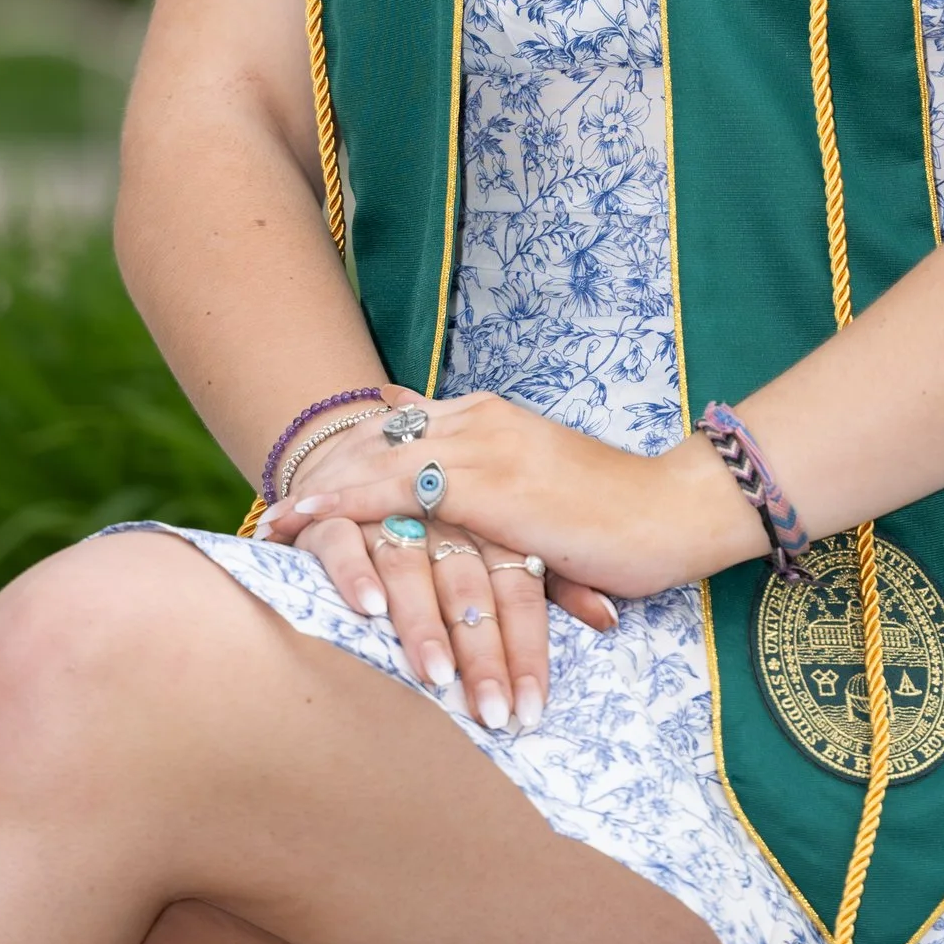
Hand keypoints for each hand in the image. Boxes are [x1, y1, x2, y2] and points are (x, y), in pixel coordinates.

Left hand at [268, 389, 757, 603]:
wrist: (675, 513)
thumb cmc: (619, 517)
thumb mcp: (546, 493)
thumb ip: (501, 488)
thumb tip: (460, 507)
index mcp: (492, 419)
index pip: (399, 426)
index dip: (349, 458)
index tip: (305, 489)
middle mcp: (479, 419)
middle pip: (375, 438)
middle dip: (319, 474)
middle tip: (268, 514)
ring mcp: (480, 445)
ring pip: (372, 459)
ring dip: (316, 494)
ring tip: (269, 524)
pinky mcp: (484, 482)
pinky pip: (391, 491)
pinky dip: (339, 506)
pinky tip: (303, 523)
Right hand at [278, 498, 593, 731]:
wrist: (363, 447)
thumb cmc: (448, 511)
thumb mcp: (507, 531)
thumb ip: (553, 574)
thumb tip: (608, 618)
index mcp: (492, 514)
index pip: (519, 587)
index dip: (527, 650)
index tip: (531, 711)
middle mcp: (443, 511)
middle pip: (470, 586)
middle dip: (483, 655)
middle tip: (491, 714)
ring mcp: (388, 506)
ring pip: (412, 566)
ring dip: (425, 623)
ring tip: (436, 676)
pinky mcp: (334, 510)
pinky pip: (345, 542)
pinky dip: (357, 573)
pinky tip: (369, 610)